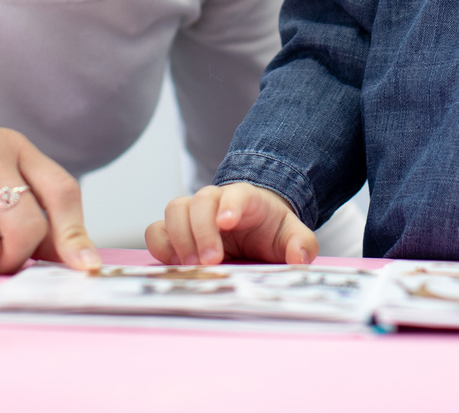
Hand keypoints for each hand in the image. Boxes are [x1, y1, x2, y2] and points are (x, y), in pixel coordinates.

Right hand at [145, 183, 316, 265]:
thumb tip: (299, 256)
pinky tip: (175, 264)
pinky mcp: (175, 230)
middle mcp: (214, 200)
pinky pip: (157, 230)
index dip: (230, 205)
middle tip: (212, 261)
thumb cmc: (269, 230)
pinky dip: (161, 245)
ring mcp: (192, 213)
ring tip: (192, 264)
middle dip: (202, 230)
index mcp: (245, 198)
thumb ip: (301, 243)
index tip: (227, 223)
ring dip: (180, 238)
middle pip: (199, 201)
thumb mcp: (291, 236)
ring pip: (174, 210)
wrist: (252, 228)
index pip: (236, 194)